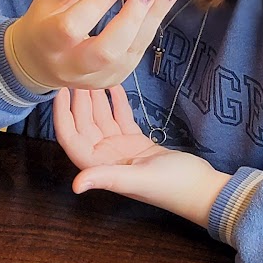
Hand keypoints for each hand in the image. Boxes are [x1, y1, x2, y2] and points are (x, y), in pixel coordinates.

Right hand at [7, 0, 179, 93]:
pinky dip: (149, 28)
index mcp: (47, 41)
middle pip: (105, 51)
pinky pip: (136, 55)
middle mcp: (70, 66)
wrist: (39, 61)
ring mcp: (94, 78)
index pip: (70, 28)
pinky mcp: (112, 80)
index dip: (94, 7)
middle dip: (131, 19)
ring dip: (152, 22)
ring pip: (128, 55)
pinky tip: (159, 6)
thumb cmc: (46, 19)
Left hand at [53, 87, 229, 226]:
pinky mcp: (136, 142)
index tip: (60, 91)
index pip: (71, 139)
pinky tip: (113, 84)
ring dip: (96, 99)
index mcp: (100, 168)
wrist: (203, 188)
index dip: (63, 115)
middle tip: (77, 74)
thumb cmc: (173, 187)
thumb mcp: (138, 179)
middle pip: (84, 125)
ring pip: (101, 119)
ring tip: (92, 74)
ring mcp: (121, 150)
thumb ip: (107, 178)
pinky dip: (117, 102)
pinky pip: (121, 118)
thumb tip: (76, 186)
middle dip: (79, 101)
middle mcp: (106, 158)